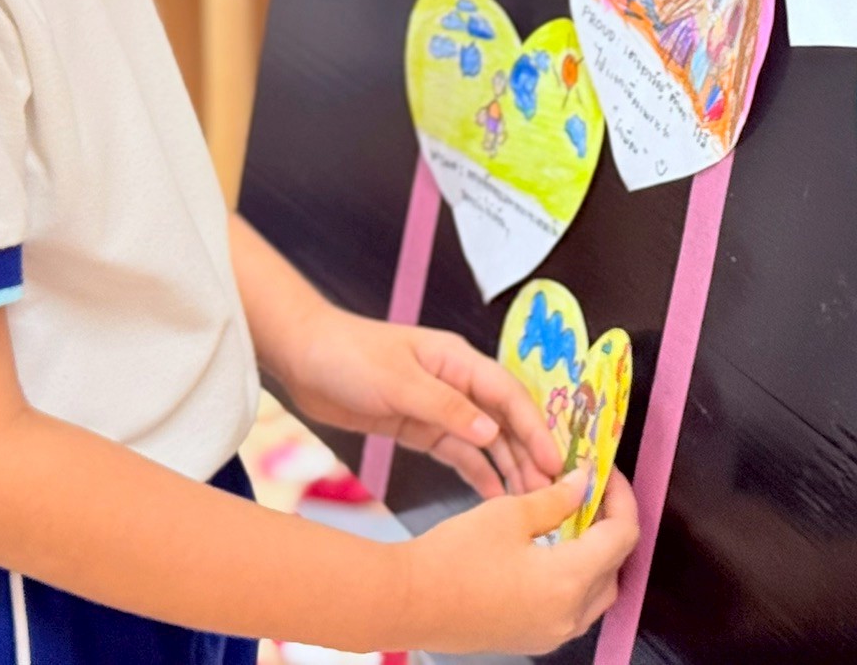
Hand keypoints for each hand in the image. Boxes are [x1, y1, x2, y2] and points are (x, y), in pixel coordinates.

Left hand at [276, 310, 562, 499]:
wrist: (303, 358)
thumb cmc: (348, 356)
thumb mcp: (398, 382)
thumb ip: (446, 408)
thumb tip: (491, 433)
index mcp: (458, 361)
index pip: (508, 395)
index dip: (534, 428)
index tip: (554, 461)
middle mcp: (456, 383)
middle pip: (504, 420)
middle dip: (528, 454)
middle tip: (549, 493)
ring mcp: (439, 406)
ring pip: (485, 440)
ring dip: (507, 466)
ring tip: (530, 500)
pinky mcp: (419, 427)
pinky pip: (457, 452)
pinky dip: (477, 471)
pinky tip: (494, 494)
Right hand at [402, 468, 638, 654]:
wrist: (407, 602)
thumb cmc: (452, 557)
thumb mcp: (509, 514)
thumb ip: (555, 499)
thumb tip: (582, 486)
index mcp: (568, 581)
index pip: (622, 536)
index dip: (620, 498)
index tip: (605, 474)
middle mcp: (568, 616)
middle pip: (615, 567)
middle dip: (611, 526)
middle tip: (592, 493)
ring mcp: (550, 634)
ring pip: (597, 591)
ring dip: (595, 555)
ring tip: (575, 519)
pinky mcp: (531, 638)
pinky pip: (572, 608)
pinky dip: (575, 578)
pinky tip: (553, 550)